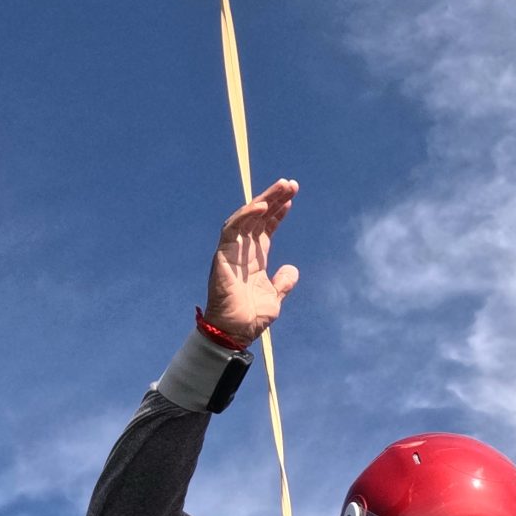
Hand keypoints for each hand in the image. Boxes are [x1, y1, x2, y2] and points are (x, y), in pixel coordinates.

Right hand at [201, 179, 300, 347]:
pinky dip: (245, 215)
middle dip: (274, 198)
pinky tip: (262, 206)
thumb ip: (283, 282)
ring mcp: (232, 250)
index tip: (292, 197)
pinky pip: (232, 228)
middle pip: (258, 216)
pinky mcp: (223, 254)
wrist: (235, 332)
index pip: (266, 227)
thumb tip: (292, 270)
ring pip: (247, 216)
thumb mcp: (275, 297)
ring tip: (282, 186)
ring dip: (264, 199)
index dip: (278, 211)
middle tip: (291, 183)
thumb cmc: (251, 317)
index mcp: (255, 257)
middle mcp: (243, 250)